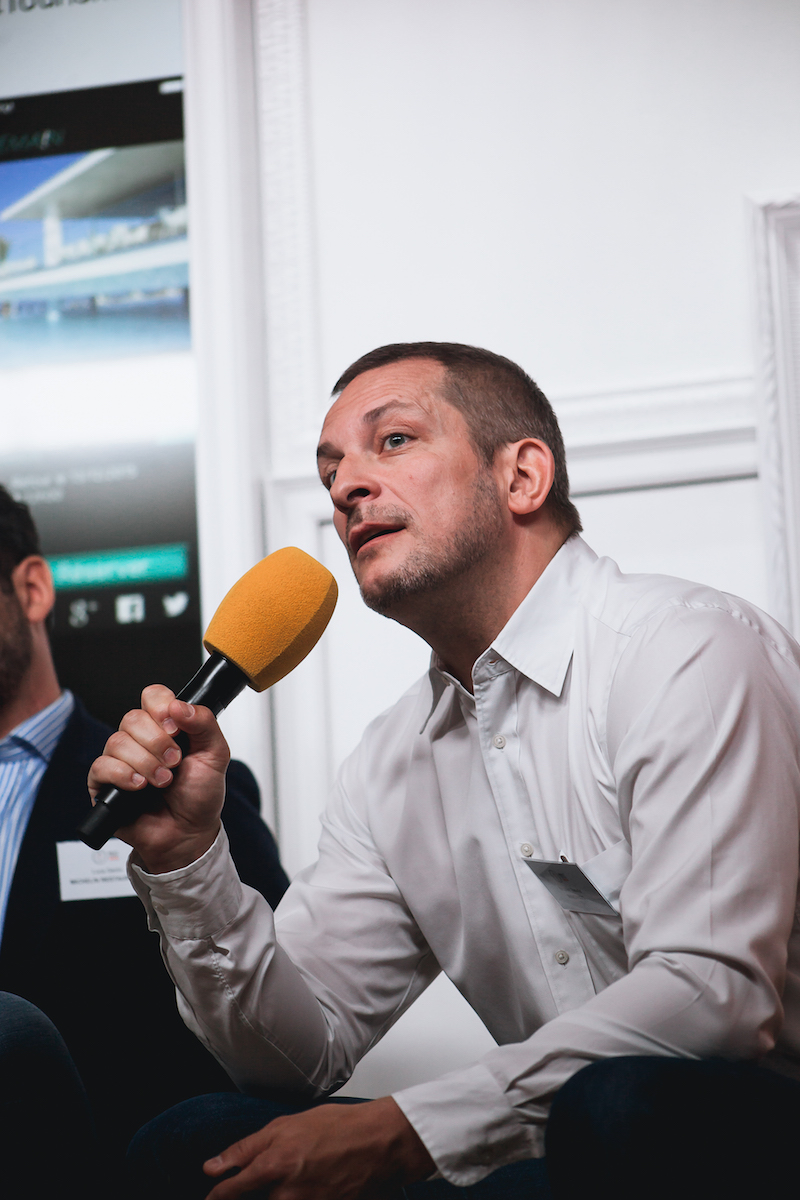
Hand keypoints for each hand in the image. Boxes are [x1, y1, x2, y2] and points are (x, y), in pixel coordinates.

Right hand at [87, 685, 230, 872]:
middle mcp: (141, 739)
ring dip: (145, 763)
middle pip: (133, 718)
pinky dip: (124, 775)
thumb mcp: (215, 755)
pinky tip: (140, 787)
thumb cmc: (199, 796)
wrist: (188, 833)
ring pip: (117, 741)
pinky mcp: (104, 783)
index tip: (175, 727)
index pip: (152, 696)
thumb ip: (204, 723)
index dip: (160, 706)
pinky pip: (102, 766)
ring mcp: (121, 760)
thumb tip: (179, 705)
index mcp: (165, 727)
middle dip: (158, 742)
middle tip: (175, 762)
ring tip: (163, 782)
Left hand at [202, 1096, 435, 1199]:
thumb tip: (213, 1167)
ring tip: (287, 1181)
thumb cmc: (335, 1126)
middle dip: (255, 1194)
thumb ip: (246, 1148)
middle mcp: (288, 1192)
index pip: (233, 1190)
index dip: (219, 1196)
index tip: (211, 1198)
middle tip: (267, 1183)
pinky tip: (306, 1185)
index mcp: (275, 1163)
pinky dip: (295, 1198)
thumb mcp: (286, 1125)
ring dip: (277, 1195)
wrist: (378, 1142)